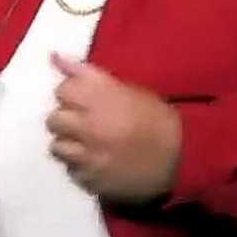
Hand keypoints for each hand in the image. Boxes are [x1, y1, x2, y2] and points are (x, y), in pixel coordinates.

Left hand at [47, 53, 181, 202]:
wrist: (182, 159)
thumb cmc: (157, 119)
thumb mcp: (128, 89)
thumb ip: (87, 74)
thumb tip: (54, 57)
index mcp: (100, 99)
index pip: (62, 91)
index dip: (71, 93)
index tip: (82, 98)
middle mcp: (89, 126)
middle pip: (54, 120)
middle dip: (66, 119)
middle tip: (84, 123)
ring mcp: (88, 156)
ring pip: (57, 147)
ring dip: (70, 144)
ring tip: (88, 144)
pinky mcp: (91, 179)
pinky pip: (72, 170)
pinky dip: (80, 166)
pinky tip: (96, 162)